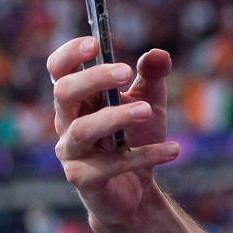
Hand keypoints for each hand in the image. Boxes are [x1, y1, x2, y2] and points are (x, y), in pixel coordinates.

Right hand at [49, 38, 180, 232]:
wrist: (136, 190)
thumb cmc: (135, 139)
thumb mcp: (149, 103)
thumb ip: (152, 78)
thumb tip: (158, 54)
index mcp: (78, 101)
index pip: (59, 71)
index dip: (70, 55)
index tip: (94, 42)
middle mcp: (66, 124)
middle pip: (64, 93)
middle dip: (93, 79)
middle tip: (126, 72)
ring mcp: (72, 153)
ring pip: (82, 130)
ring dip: (116, 116)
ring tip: (147, 110)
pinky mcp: (85, 180)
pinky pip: (110, 165)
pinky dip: (145, 155)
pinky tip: (174, 149)